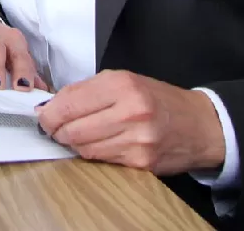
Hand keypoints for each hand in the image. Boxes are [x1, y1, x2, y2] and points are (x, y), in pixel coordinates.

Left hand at [36, 70, 224, 176]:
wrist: (200, 124)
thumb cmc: (159, 99)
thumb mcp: (125, 81)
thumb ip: (86, 91)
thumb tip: (50, 106)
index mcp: (123, 85)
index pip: (69, 103)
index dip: (49, 113)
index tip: (43, 116)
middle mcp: (131, 112)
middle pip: (72, 129)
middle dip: (56, 131)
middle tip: (54, 128)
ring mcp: (137, 140)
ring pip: (84, 148)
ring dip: (73, 143)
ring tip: (76, 134)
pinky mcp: (141, 162)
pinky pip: (102, 160)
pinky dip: (93, 152)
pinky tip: (97, 143)